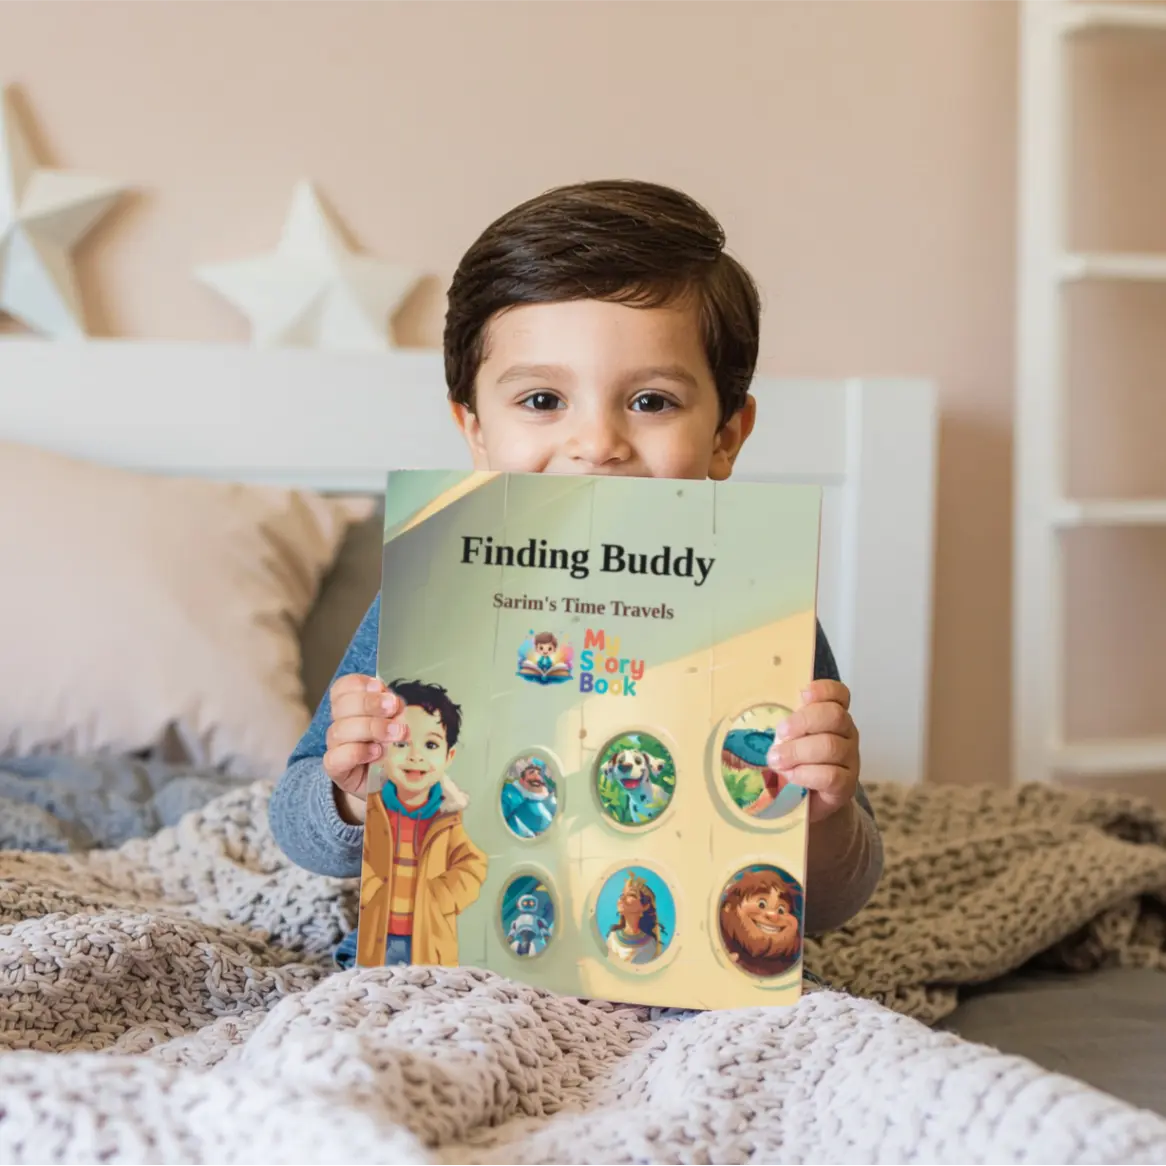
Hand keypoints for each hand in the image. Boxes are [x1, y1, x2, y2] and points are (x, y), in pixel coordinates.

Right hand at [323, 674, 407, 796]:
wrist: (384, 781)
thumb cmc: (389, 747)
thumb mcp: (395, 723)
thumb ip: (394, 711)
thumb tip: (397, 703)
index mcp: (351, 707)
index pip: (342, 687)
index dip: (359, 684)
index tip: (380, 687)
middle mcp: (340, 724)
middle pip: (342, 706)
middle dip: (370, 704)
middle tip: (394, 708)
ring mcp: (335, 747)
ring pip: (340, 730)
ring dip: (372, 728)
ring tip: (396, 733)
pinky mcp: (335, 768)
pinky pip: (336, 758)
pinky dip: (357, 752)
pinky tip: (376, 752)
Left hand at [766, 680, 859, 823]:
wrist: (807, 803)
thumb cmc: (795, 764)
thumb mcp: (788, 739)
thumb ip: (785, 726)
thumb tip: (762, 719)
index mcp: (833, 717)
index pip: (839, 694)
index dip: (823, 690)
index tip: (802, 695)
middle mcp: (846, 734)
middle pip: (835, 716)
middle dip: (803, 722)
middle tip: (780, 734)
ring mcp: (849, 759)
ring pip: (831, 746)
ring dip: (798, 752)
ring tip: (777, 760)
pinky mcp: (846, 785)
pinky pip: (831, 775)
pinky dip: (805, 774)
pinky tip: (791, 776)